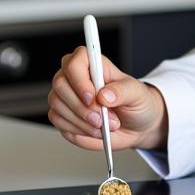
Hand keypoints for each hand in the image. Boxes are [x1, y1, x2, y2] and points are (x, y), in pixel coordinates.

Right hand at [48, 46, 167, 152]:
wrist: (136, 126)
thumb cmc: (135, 103)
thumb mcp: (137, 94)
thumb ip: (122, 91)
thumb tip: (104, 95)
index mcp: (92, 63)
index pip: (74, 63)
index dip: (80, 81)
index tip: (92, 98)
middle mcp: (74, 77)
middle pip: (60, 85)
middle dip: (81, 107)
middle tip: (101, 119)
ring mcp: (65, 97)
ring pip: (58, 106)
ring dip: (82, 121)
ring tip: (104, 126)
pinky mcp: (62, 115)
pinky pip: (59, 123)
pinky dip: (78, 130)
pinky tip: (94, 131)